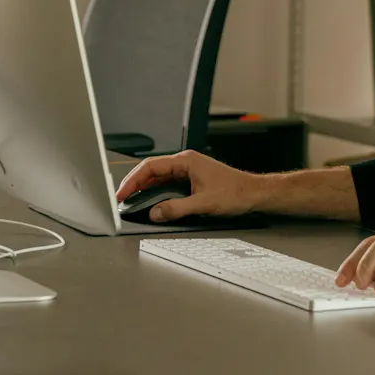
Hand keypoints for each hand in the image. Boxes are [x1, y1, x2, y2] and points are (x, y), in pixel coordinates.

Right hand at [115, 150, 266, 223]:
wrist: (254, 193)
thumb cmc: (236, 192)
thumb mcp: (203, 204)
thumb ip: (176, 209)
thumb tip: (155, 213)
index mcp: (186, 161)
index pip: (150, 166)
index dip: (132, 180)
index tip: (121, 193)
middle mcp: (185, 163)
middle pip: (151, 170)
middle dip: (134, 184)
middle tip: (120, 199)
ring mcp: (188, 171)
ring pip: (158, 177)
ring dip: (144, 188)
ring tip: (131, 201)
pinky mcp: (191, 180)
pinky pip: (167, 183)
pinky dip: (155, 192)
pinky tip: (149, 201)